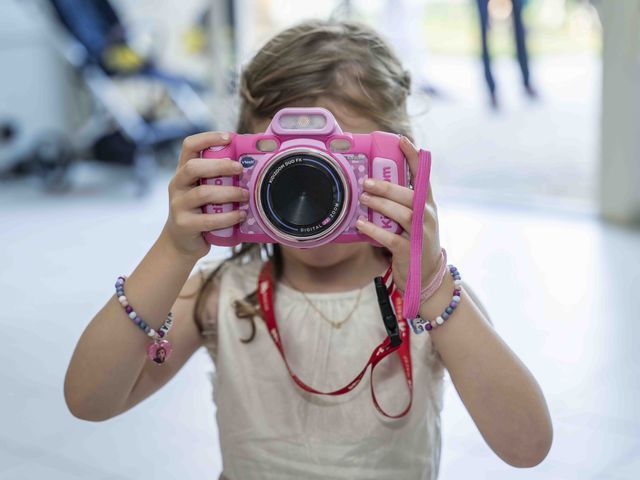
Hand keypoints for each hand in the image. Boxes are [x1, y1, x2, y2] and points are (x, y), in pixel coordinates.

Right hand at [162, 131, 247, 258]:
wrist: (182, 242)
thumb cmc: (200, 211)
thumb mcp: (205, 190)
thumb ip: (219, 178)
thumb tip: (252, 165)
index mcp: (183, 172)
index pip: (189, 146)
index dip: (207, 138)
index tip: (228, 137)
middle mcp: (177, 185)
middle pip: (194, 167)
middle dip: (219, 165)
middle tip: (240, 169)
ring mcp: (178, 205)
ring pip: (203, 193)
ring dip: (229, 193)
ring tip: (245, 195)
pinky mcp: (185, 224)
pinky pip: (209, 219)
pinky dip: (228, 217)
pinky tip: (240, 215)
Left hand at [355, 136, 440, 292]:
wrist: (426, 276)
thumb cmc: (414, 242)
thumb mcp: (413, 220)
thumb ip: (400, 204)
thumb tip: (373, 185)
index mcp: (426, 204)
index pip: (423, 176)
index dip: (414, 157)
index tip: (402, 140)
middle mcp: (426, 216)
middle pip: (409, 195)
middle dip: (387, 187)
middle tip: (366, 182)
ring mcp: (420, 233)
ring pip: (402, 214)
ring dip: (380, 205)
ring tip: (362, 199)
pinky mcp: (410, 250)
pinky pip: (391, 238)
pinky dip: (374, 230)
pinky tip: (361, 225)